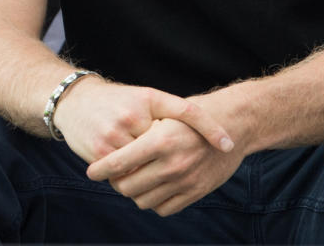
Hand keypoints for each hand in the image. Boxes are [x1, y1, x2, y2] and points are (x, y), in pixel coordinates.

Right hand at [53, 77, 234, 164]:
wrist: (74, 101)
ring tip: (154, 172)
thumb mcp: (147, 97)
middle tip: (183, 165)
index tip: (228, 145)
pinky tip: (132, 173)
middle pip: (165, 150)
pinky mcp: (100, 152)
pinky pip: (124, 176)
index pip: (187, 113)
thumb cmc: (118, 101)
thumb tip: (210, 134)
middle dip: (174, 159)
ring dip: (151, 174)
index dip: (210, 128)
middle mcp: (134, 117)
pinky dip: (131, 178)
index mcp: (149, 100)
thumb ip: (176, 112)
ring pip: (146, 168)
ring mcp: (116, 136)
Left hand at [85, 112, 244, 215]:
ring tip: (134, 178)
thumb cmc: (191, 116)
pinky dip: (153, 201)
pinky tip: (153, 186)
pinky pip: (164, 208)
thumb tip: (110, 154)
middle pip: (127, 186)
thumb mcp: (164, 115)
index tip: (91, 172)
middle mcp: (172, 164)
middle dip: (116, 182)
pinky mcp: (195, 193)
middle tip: (115, 173)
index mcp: (160, 140)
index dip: (100, 169)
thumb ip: (139, 134)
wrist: (232, 125)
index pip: (119, 162)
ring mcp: (184, 181)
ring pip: (143, 200)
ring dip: (134, 192)